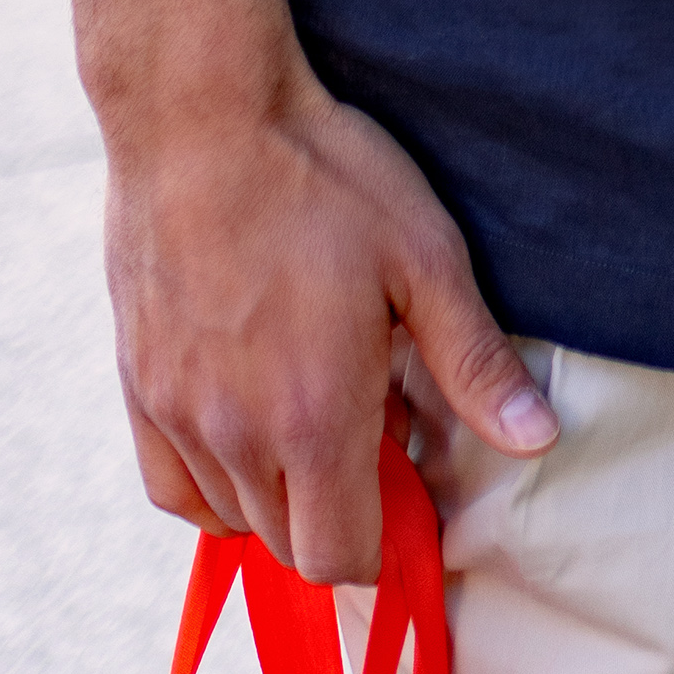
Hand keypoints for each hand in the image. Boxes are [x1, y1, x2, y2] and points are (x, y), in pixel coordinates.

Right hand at [102, 30, 556, 579]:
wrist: (201, 115)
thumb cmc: (324, 178)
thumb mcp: (425, 258)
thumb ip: (474, 364)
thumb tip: (536, 440)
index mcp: (314, 418)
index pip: (341, 558)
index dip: (386, 543)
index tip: (410, 485)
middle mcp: (235, 435)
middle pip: (289, 546)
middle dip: (340, 514)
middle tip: (373, 430)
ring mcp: (176, 415)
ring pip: (231, 519)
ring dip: (280, 495)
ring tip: (315, 410)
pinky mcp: (137, 385)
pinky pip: (171, 487)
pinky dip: (213, 483)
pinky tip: (249, 425)